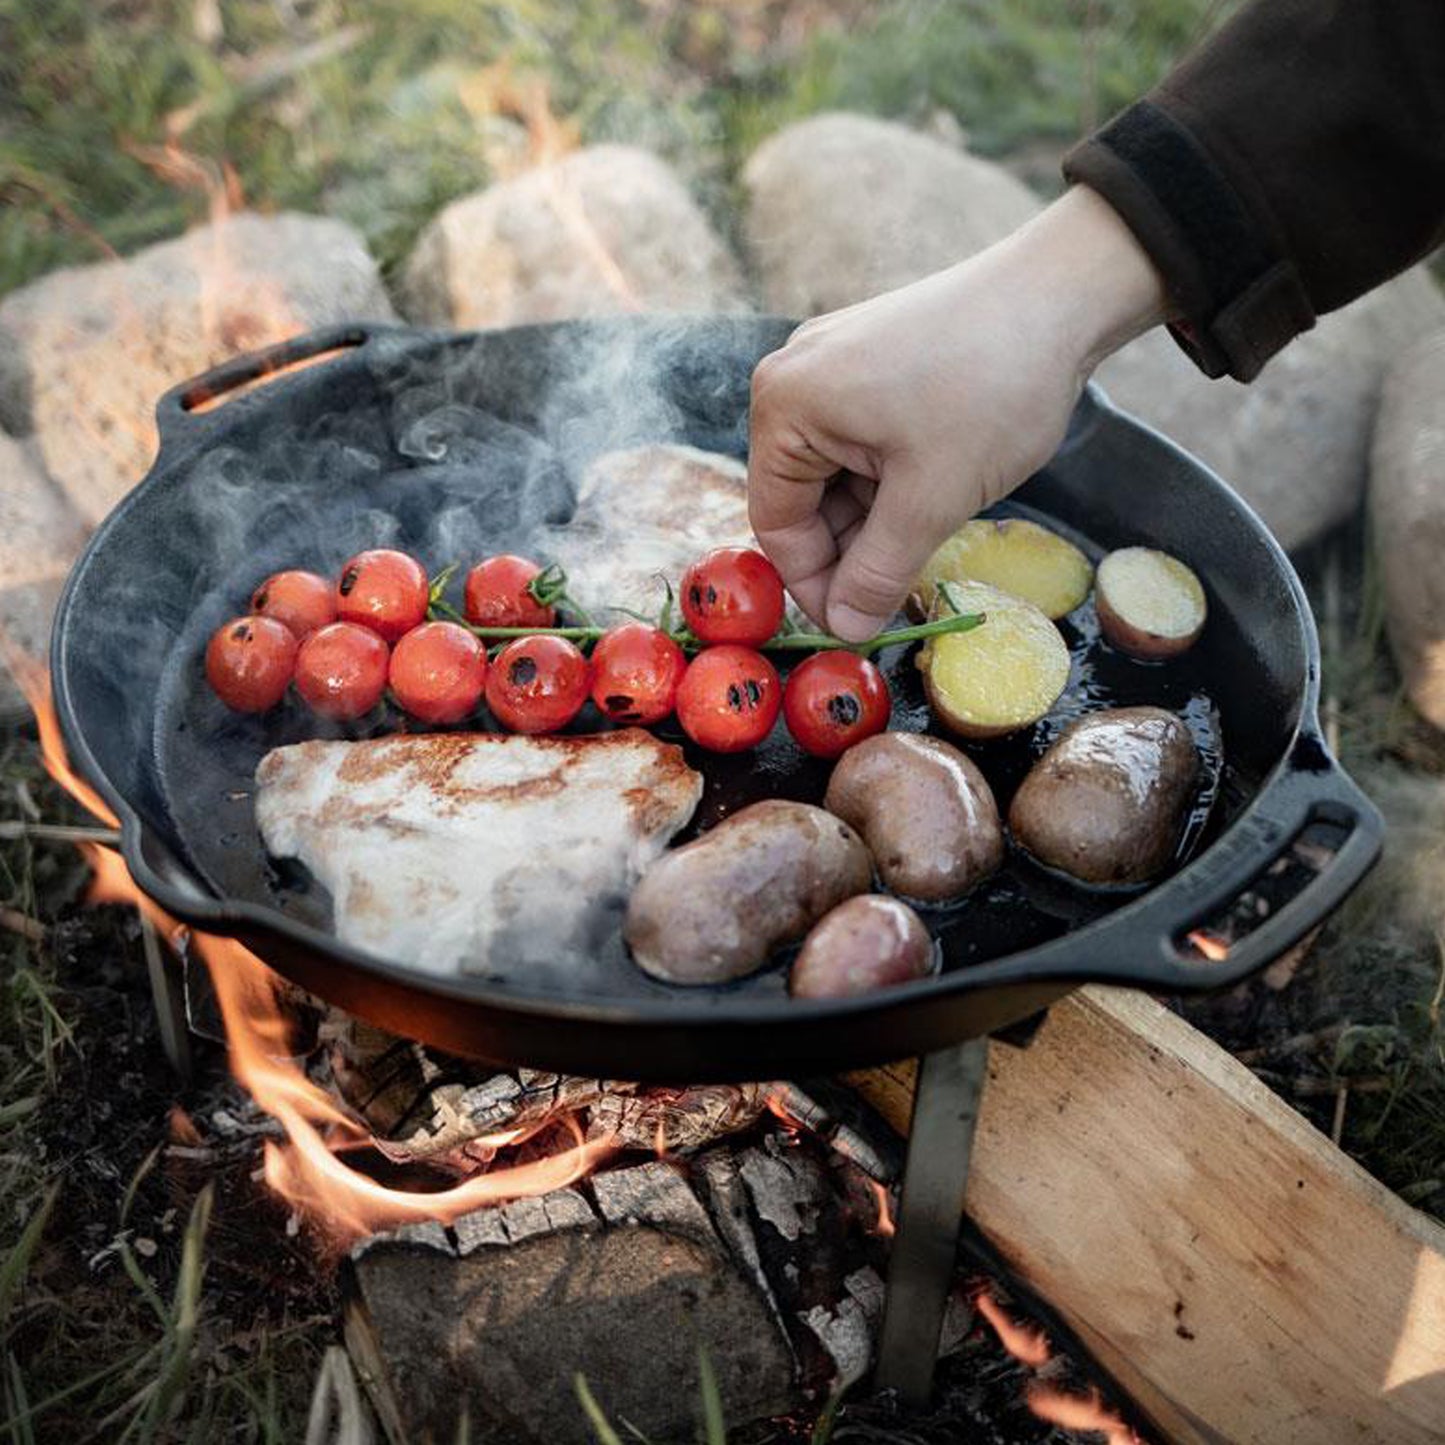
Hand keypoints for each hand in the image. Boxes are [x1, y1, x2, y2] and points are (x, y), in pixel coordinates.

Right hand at [747, 185, 1169, 640]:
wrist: (1062, 293)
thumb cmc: (990, 388)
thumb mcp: (931, 499)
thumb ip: (878, 573)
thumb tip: (846, 630)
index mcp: (785, 405)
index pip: (776, 523)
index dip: (814, 585)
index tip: (856, 626)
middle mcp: (793, 378)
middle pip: (803, 499)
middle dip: (850, 550)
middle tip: (898, 592)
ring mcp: (831, 365)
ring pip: (837, 476)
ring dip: (876, 518)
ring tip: (930, 532)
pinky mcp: (869, 360)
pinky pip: (860, 443)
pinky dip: (890, 481)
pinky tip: (934, 492)